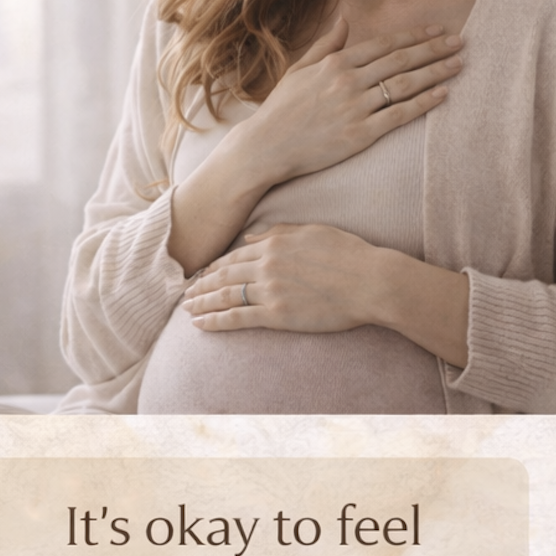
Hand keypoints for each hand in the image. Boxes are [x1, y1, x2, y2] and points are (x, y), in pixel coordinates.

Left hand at [182, 223, 379, 332]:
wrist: (370, 281)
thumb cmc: (349, 254)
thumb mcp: (313, 231)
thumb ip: (278, 232)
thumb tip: (249, 236)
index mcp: (274, 244)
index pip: (234, 255)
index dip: (214, 266)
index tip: (202, 273)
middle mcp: (266, 265)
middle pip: (223, 275)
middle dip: (200, 284)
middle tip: (185, 292)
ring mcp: (270, 290)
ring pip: (224, 296)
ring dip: (201, 303)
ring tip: (186, 309)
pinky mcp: (277, 314)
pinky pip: (237, 318)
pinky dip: (215, 321)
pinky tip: (200, 324)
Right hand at [250, 18, 462, 182]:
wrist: (266, 147)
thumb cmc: (281, 110)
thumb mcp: (299, 70)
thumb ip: (326, 44)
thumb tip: (344, 20)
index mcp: (335, 63)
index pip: (385, 44)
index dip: (414, 36)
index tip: (436, 30)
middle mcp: (348, 81)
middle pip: (401, 60)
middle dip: (434, 50)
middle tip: (460, 42)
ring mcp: (355, 108)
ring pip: (405, 85)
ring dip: (436, 72)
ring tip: (459, 65)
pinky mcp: (360, 135)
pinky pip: (399, 115)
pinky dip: (423, 103)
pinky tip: (442, 94)